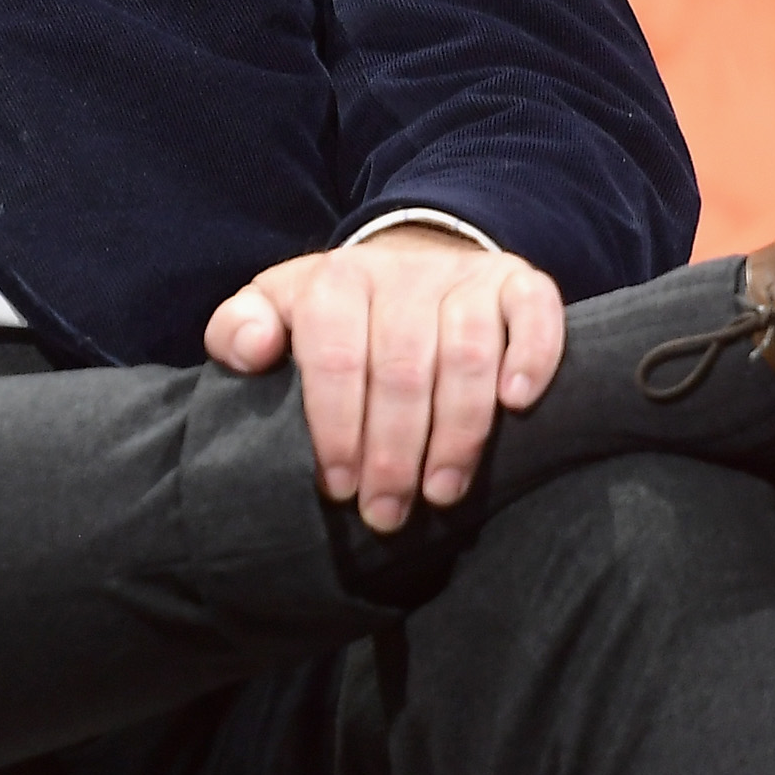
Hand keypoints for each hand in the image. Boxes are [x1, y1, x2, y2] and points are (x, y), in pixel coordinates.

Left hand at [203, 227, 564, 532]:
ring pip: (467, 351)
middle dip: (393, 451)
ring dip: (458, 431)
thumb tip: (250, 349)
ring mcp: (466, 277)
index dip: (337, 428)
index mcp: (337, 280)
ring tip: (442, 492)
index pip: (334, 357)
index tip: (339, 488)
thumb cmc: (337, 314)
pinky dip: (532, 357)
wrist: (412, 262)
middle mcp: (404, 272)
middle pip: (401, 367)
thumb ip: (238, 329)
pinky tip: (517, 406)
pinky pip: (536, 312)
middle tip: (387, 513)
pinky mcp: (518, 282)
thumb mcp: (276, 310)